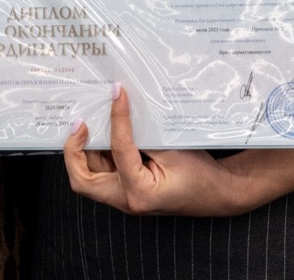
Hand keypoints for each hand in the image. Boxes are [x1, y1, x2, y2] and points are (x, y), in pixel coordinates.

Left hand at [61, 85, 252, 217]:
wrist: (219, 193)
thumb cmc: (202, 175)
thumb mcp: (174, 150)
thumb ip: (144, 134)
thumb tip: (121, 109)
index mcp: (139, 192)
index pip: (118, 150)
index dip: (116, 118)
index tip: (117, 94)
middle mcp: (126, 200)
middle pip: (83, 181)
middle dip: (74, 151)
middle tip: (79, 123)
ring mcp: (125, 198)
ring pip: (90, 178)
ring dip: (85, 151)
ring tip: (90, 122)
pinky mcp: (129, 190)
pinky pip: (104, 174)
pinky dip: (100, 155)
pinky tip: (105, 134)